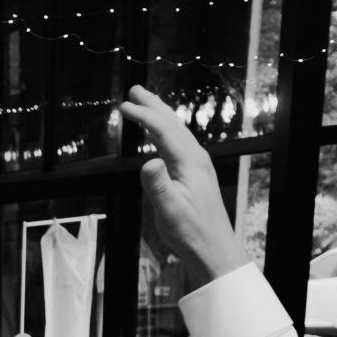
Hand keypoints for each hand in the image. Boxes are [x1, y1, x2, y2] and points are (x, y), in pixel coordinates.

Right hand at [117, 86, 249, 280]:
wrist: (212, 247)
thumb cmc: (190, 231)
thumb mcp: (169, 210)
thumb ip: (158, 185)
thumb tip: (148, 161)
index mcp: (190, 162)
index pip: (164, 131)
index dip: (144, 116)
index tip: (124, 107)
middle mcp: (196, 158)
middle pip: (173, 124)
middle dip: (153, 106)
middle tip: (135, 90)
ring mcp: (197, 165)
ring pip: (177, 131)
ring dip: (160, 115)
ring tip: (145, 104)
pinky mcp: (195, 173)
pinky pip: (178, 143)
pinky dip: (165, 131)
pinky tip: (159, 134)